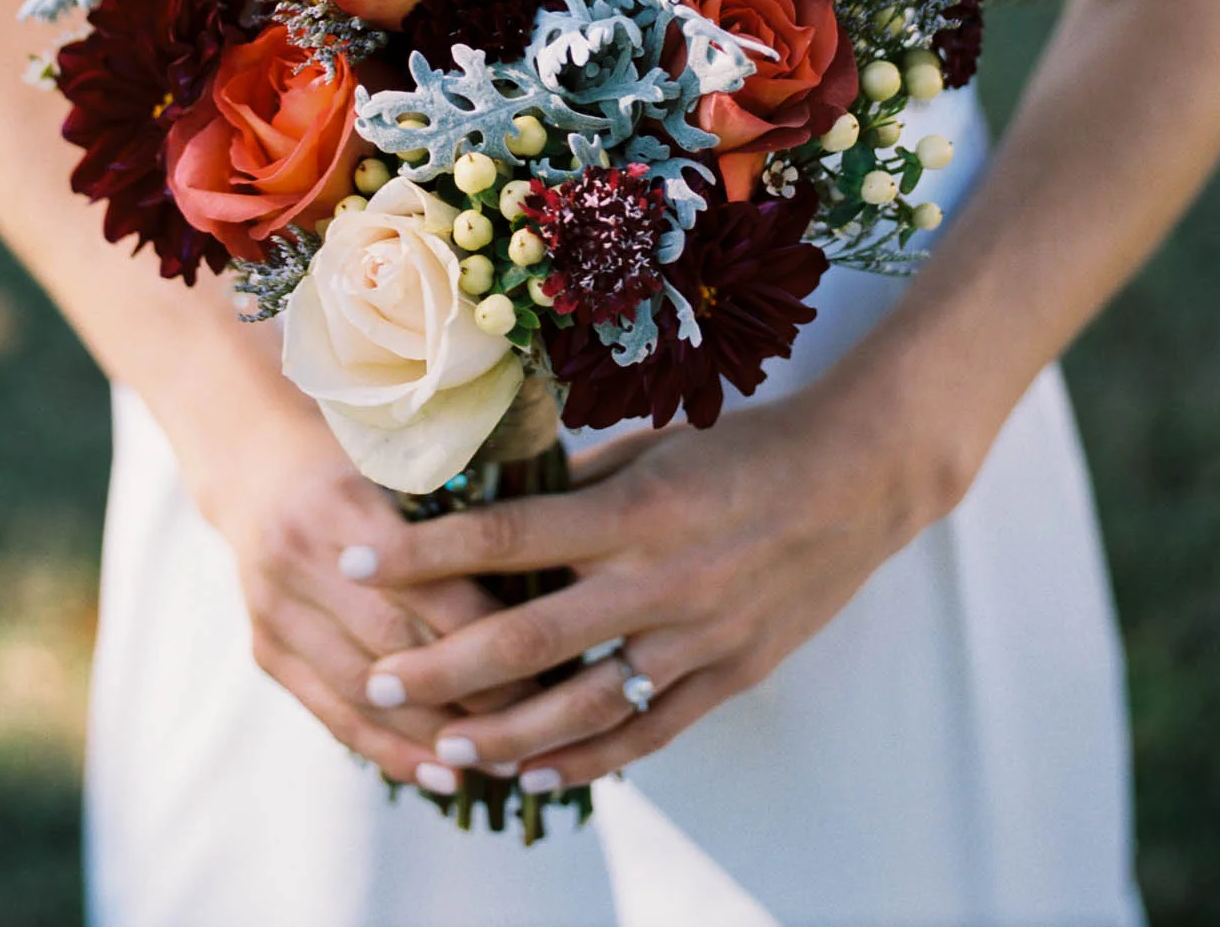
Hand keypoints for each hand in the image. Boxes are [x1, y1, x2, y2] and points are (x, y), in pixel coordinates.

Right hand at [200, 407, 527, 788]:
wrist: (258, 465)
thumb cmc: (355, 452)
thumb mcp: (399, 456)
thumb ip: (457, 497)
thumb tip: (550, 554)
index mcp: (341, 505)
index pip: (426, 583)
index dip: (487, 629)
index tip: (550, 659)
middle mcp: (299, 561)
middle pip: (396, 645)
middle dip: (471, 693)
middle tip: (540, 719)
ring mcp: (275, 611)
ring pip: (364, 694)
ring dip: (436, 737)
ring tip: (503, 761)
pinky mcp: (266, 650)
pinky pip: (332, 716)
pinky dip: (390, 751)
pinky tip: (442, 775)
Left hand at [348, 384, 958, 788]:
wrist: (859, 480)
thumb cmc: (748, 447)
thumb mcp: (655, 447)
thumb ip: (577, 488)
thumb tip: (494, 504)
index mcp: (635, 509)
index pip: (507, 535)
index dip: (427, 553)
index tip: (360, 560)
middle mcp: (660, 579)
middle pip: (529, 636)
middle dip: (444, 662)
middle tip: (378, 678)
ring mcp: (699, 637)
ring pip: (584, 705)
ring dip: (505, 731)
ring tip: (442, 743)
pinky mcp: (731, 674)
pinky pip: (649, 731)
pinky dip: (588, 760)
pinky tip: (535, 773)